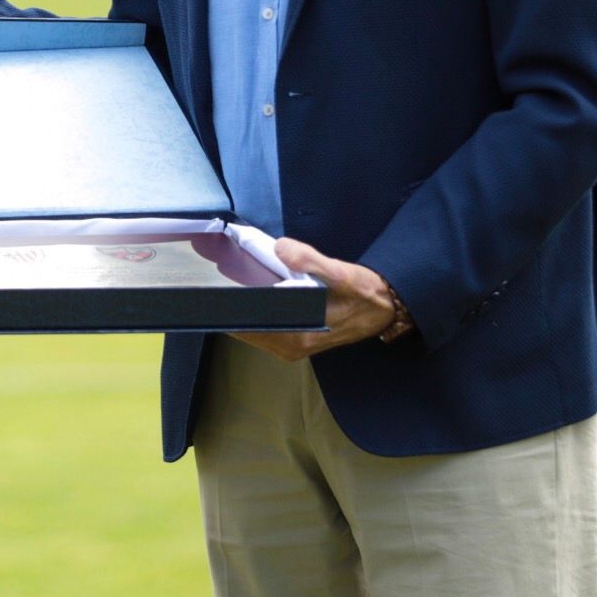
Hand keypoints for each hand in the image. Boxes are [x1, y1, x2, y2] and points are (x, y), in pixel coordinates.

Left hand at [228, 239, 398, 359]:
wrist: (386, 308)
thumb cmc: (365, 294)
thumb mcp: (342, 273)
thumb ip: (310, 261)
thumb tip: (280, 250)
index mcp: (298, 337)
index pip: (248, 327)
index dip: (227, 309)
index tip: (209, 290)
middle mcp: (290, 347)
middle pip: (246, 328)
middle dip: (230, 306)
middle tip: (213, 279)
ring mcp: (292, 344)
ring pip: (253, 327)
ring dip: (241, 308)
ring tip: (225, 282)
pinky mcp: (295, 338)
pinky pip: (264, 325)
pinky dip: (254, 310)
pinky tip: (248, 290)